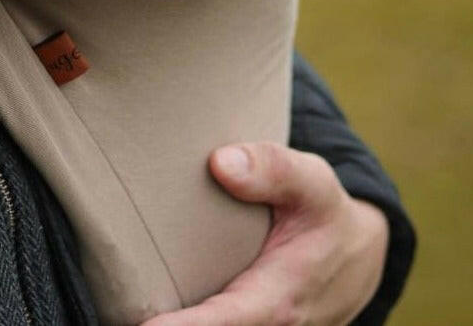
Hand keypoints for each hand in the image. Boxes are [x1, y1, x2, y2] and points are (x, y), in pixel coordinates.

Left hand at [144, 143, 389, 325]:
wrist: (355, 257)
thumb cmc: (324, 213)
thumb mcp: (312, 182)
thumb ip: (272, 168)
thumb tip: (220, 162)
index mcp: (278, 299)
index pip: (225, 321)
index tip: (142, 323)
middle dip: (166, 325)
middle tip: (116, 308)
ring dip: (171, 320)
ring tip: (121, 306)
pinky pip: (216, 325)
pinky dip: (182, 318)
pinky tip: (147, 304)